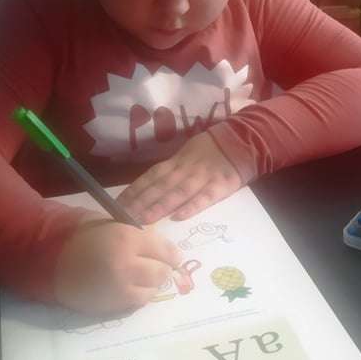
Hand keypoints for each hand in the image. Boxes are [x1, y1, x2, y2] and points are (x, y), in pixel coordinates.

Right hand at [54, 219, 181, 315]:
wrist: (51, 262)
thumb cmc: (80, 238)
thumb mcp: (110, 225)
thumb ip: (136, 234)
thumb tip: (160, 246)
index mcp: (126, 238)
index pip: (164, 249)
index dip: (172, 254)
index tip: (174, 256)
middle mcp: (127, 264)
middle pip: (161, 271)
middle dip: (163, 269)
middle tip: (160, 267)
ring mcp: (120, 288)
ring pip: (153, 289)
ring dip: (152, 283)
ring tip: (145, 277)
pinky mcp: (113, 305)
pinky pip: (138, 302)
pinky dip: (140, 294)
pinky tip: (132, 287)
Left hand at [117, 132, 241, 223]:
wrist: (243, 140)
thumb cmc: (212, 148)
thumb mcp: (187, 153)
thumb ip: (171, 169)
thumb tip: (148, 186)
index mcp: (176, 161)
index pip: (150, 177)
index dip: (134, 190)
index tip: (118, 204)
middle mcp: (185, 169)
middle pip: (160, 187)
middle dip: (141, 203)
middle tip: (123, 217)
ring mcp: (202, 178)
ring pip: (178, 193)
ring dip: (160, 206)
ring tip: (144, 220)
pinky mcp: (221, 185)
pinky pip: (205, 197)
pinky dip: (192, 206)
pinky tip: (179, 216)